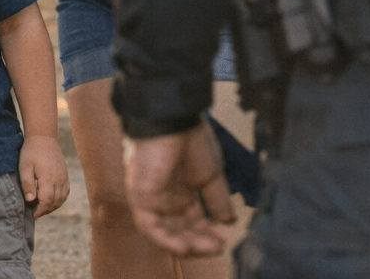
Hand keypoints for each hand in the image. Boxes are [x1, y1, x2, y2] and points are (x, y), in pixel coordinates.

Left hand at [18, 134, 69, 217]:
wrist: (44, 137)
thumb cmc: (31, 151)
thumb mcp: (24, 166)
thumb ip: (27, 184)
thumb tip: (30, 201)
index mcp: (48, 178)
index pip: (46, 201)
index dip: (39, 210)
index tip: (31, 214)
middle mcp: (59, 180)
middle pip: (55, 203)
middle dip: (44, 210)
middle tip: (34, 212)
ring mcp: (64, 178)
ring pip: (61, 199)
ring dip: (52, 206)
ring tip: (41, 207)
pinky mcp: (65, 175)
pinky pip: (65, 193)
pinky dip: (58, 200)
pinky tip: (50, 200)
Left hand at [126, 121, 234, 256]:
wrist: (173, 122)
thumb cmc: (190, 140)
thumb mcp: (211, 175)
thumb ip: (217, 200)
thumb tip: (229, 221)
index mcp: (181, 191)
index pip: (192, 222)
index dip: (207, 234)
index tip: (224, 239)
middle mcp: (165, 198)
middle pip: (180, 231)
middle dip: (200, 242)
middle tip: (218, 247)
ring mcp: (151, 199)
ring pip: (166, 233)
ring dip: (187, 245)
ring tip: (209, 247)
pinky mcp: (140, 198)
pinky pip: (150, 228)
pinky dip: (167, 241)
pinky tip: (186, 247)